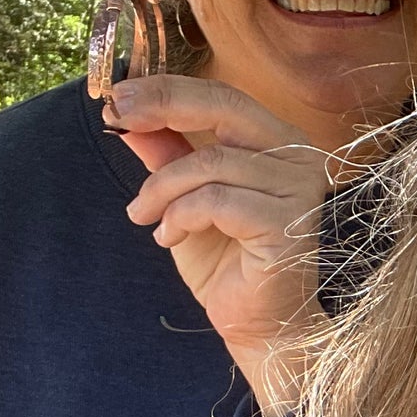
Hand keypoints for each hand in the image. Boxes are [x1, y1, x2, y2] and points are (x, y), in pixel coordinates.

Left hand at [105, 76, 331, 415]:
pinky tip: (169, 237)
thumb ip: (166, 153)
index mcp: (278, 142)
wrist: (257, 326)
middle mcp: (299, 157)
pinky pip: (217, 201)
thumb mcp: (182, 198)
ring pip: (211, 163)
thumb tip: (127, 112)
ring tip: (144, 217)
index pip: (221, 96)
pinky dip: (181, 217)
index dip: (167, 90)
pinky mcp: (287, 226)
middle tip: (117, 119)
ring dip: (162, 189)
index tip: (117, 97)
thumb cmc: (226, 263)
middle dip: (163, 107)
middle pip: (224, 107)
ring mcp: (299, 191)